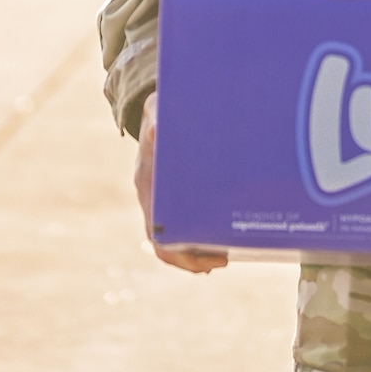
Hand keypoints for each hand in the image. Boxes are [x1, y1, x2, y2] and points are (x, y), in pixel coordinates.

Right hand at [134, 94, 227, 273]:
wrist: (156, 111)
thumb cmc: (161, 114)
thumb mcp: (159, 112)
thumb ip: (158, 120)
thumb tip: (154, 130)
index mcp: (147, 184)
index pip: (156, 232)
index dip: (178, 252)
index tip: (204, 256)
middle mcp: (151, 198)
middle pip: (165, 244)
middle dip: (193, 259)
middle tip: (222, 260)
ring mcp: (160, 201)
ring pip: (174, 241)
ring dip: (197, 254)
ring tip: (223, 257)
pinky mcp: (172, 200)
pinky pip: (182, 229)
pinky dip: (199, 241)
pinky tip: (219, 245)